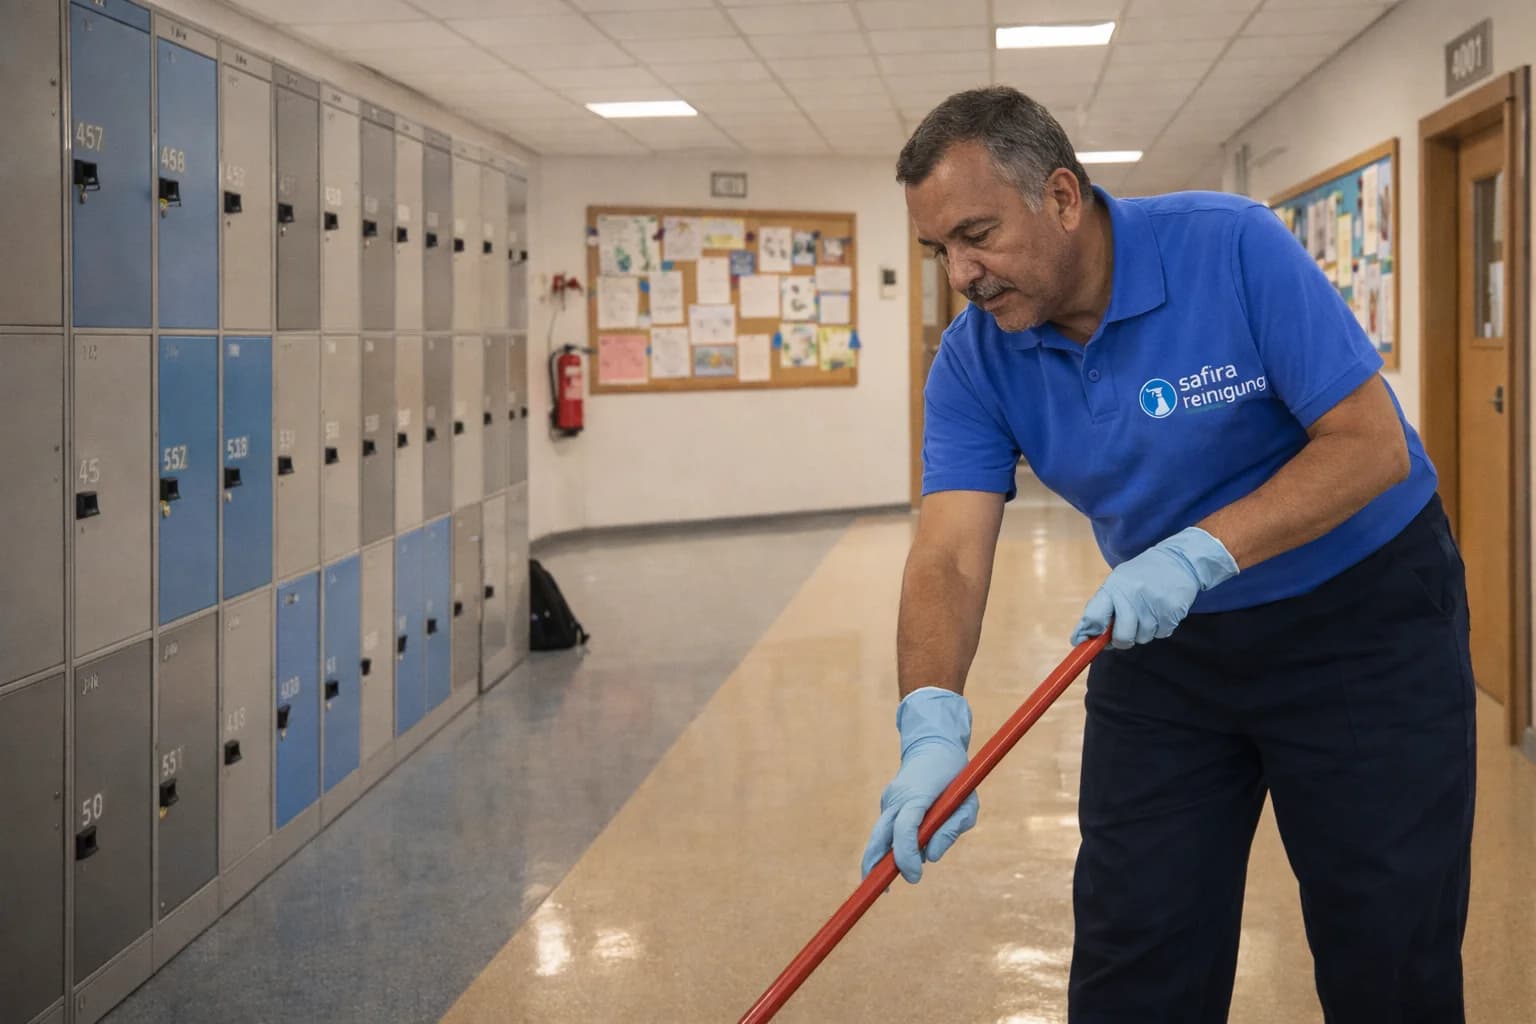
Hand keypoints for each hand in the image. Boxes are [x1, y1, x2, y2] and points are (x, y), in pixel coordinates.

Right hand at [861, 687, 976, 884]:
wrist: (934, 745)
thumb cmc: (957, 776)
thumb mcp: (968, 803)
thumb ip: (952, 830)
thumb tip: (932, 856)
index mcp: (917, 795)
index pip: (904, 829)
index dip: (905, 855)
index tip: (914, 875)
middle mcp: (897, 798)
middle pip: (878, 836)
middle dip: (874, 864)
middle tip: (880, 891)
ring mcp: (888, 799)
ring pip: (877, 834)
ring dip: (880, 857)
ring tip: (884, 882)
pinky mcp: (887, 801)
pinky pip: (887, 828)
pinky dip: (891, 843)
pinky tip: (905, 849)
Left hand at [1072, 527, 1237, 648]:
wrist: (1178, 561)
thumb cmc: (1142, 574)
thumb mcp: (1118, 582)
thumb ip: (1103, 607)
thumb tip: (1085, 636)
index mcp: (1114, 588)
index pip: (1093, 617)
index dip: (1087, 635)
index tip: (1084, 643)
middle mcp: (1132, 596)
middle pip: (1121, 637)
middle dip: (1121, 641)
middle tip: (1124, 633)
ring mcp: (1154, 605)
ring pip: (1142, 638)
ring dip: (1142, 632)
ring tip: (1146, 612)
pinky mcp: (1172, 613)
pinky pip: (1161, 635)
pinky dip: (1159, 628)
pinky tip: (1160, 612)